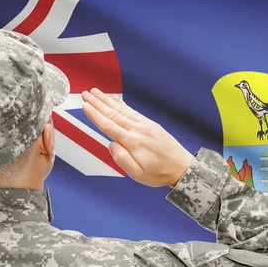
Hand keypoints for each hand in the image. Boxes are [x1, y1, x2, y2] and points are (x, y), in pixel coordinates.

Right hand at [81, 88, 195, 187]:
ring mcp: (145, 125)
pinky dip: (122, 104)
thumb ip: (122, 159)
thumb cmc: (159, 173)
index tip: (85, 106)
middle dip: (98, 103)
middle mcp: (138, 130)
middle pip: (113, 114)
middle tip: (86, 94)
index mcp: (133, 142)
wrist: (182, 167)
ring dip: (107, 101)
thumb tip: (110, 144)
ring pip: (122, 110)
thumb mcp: (138, 174)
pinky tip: (115, 99)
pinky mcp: (151, 124)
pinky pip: (133, 111)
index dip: (95, 115)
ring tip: (96, 92)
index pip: (109, 126)